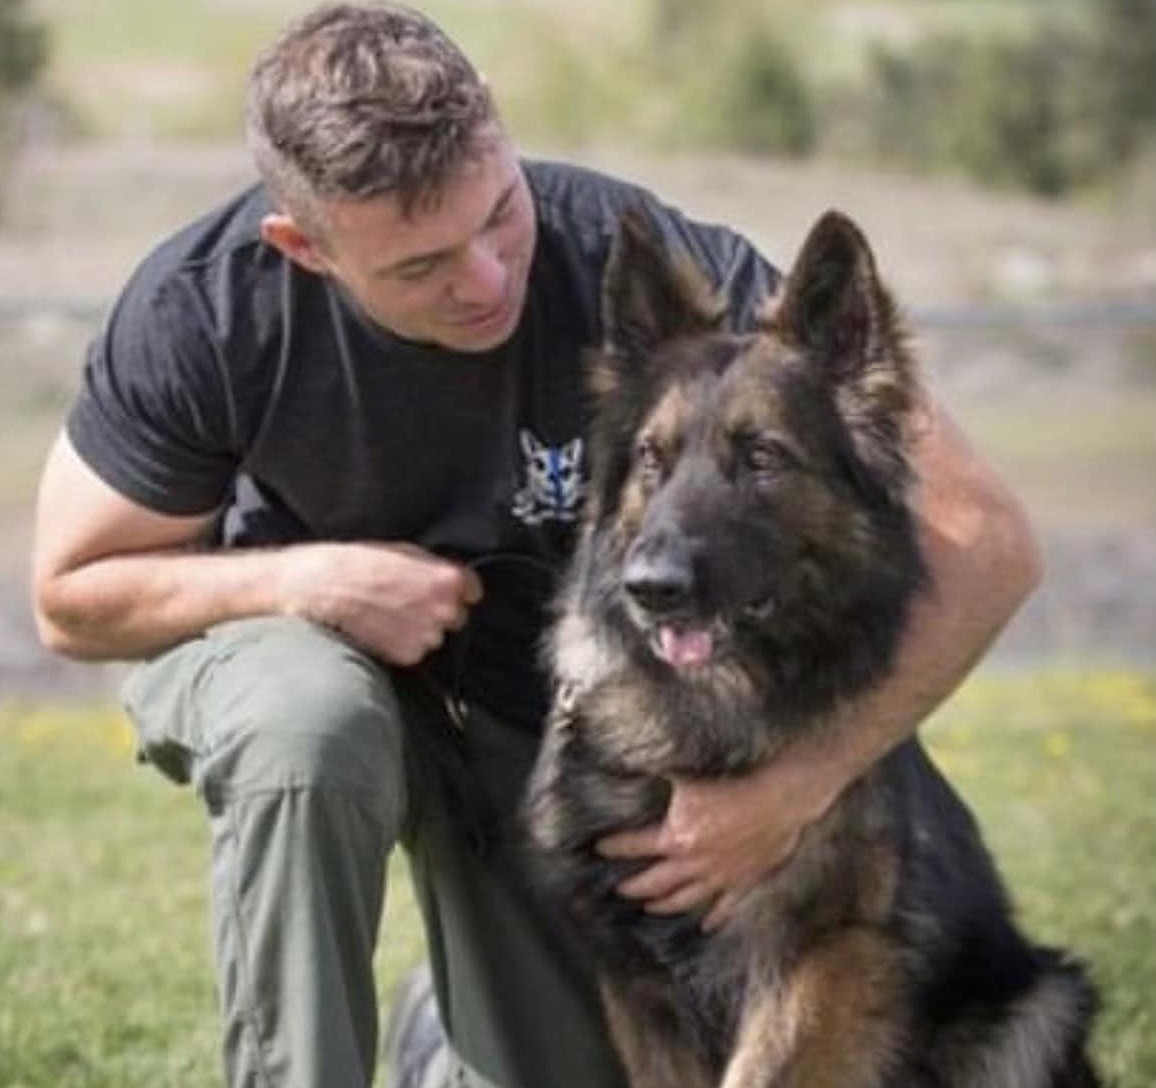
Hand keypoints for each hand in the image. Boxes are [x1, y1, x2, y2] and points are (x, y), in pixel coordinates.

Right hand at [278, 541, 482, 664]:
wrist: (325, 588)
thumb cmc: (360, 564)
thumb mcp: (404, 552)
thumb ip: (434, 568)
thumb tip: (450, 578)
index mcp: (448, 580)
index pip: (473, 591)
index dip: (457, 591)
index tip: (443, 592)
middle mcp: (444, 610)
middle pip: (456, 617)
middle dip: (437, 612)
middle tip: (405, 602)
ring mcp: (428, 636)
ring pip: (433, 636)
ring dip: (417, 630)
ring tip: (386, 614)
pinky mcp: (409, 655)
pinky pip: (413, 652)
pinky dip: (400, 645)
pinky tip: (379, 629)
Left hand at [597, 750, 837, 932]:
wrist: (781, 797)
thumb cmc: (736, 783)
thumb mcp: (688, 775)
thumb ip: (660, 774)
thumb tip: (634, 761)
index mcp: (677, 838)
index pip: (636, 845)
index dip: (615, 847)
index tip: (599, 848)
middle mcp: (694, 863)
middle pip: (656, 881)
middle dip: (634, 885)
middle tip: (618, 889)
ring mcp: (720, 876)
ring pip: (686, 899)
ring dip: (664, 905)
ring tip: (650, 908)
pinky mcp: (743, 881)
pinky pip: (725, 907)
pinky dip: (714, 919)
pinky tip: (705, 926)